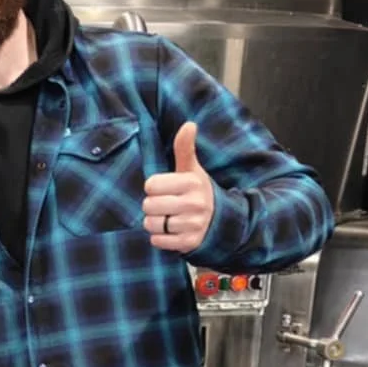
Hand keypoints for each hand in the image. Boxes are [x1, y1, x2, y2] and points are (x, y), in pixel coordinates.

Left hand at [143, 123, 215, 252]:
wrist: (219, 219)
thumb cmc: (197, 191)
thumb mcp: (191, 169)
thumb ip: (185, 148)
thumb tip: (189, 124)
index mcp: (192, 183)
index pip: (151, 185)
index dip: (154, 187)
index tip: (166, 188)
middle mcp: (194, 203)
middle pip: (148, 205)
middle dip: (152, 206)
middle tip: (166, 204)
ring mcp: (193, 224)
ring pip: (151, 224)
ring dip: (154, 223)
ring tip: (168, 217)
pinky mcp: (190, 242)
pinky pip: (157, 241)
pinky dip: (159, 238)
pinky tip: (171, 231)